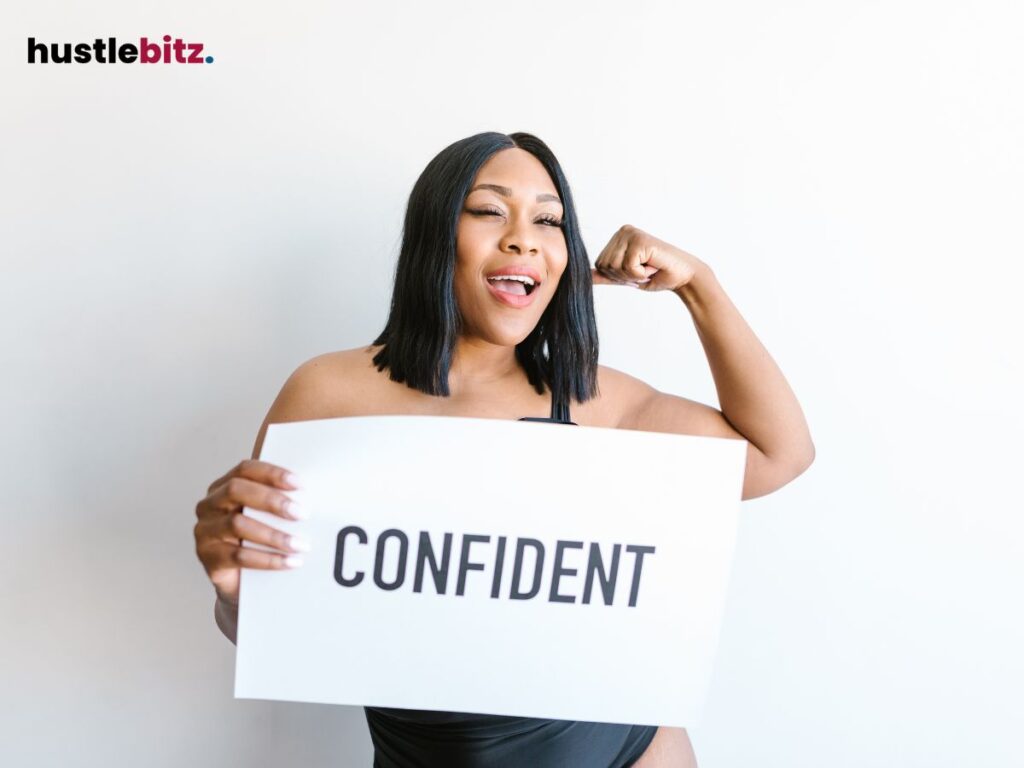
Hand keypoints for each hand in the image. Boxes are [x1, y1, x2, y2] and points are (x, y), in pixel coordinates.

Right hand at [194, 459, 308, 606]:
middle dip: (272, 500)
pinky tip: (290, 562)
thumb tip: (312, 494)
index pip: (245, 469)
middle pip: (236, 490)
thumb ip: (279, 502)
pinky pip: (239, 556)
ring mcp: (205, 532)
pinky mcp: (208, 558)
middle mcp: (209, 506)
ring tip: (300, 544)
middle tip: (301, 514)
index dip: (272, 473)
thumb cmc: (256, 541)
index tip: (299, 484)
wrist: (240, 582)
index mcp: (223, 487)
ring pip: (237, 524)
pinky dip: (268, 559)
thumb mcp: (266, 517)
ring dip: (274, 535)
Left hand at [591, 224, 704, 291]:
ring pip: (615, 267)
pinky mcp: (640, 240)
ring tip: (649, 267)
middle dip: (624, 276)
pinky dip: (640, 274)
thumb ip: (606, 275)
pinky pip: (628, 267)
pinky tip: (653, 266)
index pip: (599, 264)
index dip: (617, 276)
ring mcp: (631, 234)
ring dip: (633, 275)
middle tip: (644, 270)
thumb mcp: (626, 277)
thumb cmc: (656, 276)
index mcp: (617, 237)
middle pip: (604, 265)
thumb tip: (584, 277)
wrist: (682, 277)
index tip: (636, 271)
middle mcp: (623, 231)